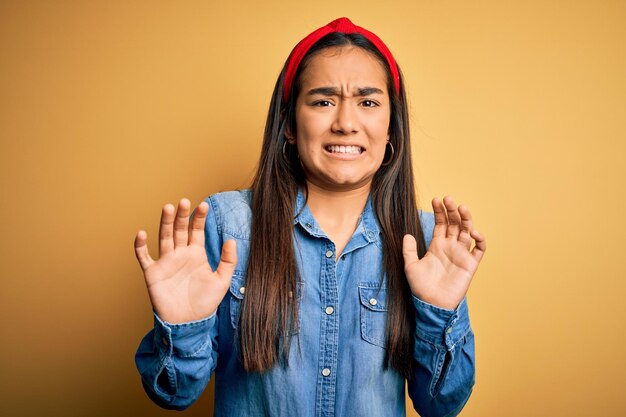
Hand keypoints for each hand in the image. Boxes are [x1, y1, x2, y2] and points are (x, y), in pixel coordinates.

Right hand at [134, 198, 236, 323]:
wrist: (188, 323)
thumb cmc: (205, 303)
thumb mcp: (222, 281)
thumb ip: (228, 261)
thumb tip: (231, 240)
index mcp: (196, 254)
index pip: (197, 231)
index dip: (200, 218)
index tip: (204, 205)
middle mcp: (180, 254)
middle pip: (180, 230)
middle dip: (182, 216)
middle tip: (184, 201)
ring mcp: (166, 262)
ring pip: (165, 237)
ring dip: (166, 223)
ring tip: (168, 208)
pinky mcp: (153, 273)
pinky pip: (144, 257)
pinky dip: (140, 246)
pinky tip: (142, 234)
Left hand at [403, 196, 485, 309]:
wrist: (432, 305)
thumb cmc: (421, 287)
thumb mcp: (410, 266)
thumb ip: (409, 250)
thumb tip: (407, 234)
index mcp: (437, 245)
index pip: (441, 223)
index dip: (440, 211)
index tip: (436, 200)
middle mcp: (450, 247)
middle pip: (455, 224)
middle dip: (452, 210)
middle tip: (448, 199)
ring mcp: (461, 254)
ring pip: (467, 232)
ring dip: (466, 219)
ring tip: (461, 208)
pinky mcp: (470, 264)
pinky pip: (479, 249)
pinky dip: (480, 239)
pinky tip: (473, 231)